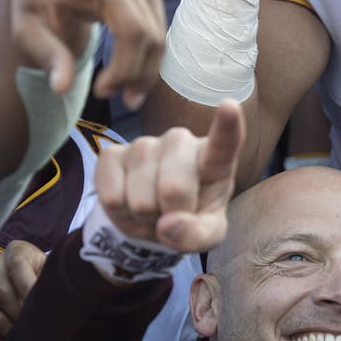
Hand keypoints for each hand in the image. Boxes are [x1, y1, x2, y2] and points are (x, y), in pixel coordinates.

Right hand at [0, 241, 46, 340]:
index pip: (17, 265)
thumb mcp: (55, 277)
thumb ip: (54, 284)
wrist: (35, 294)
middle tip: (36, 327)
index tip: (43, 307)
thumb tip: (51, 303)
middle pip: (1, 293)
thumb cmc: (49, 285)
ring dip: (10, 331)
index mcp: (16, 251)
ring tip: (25, 336)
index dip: (28, 288)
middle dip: (21, 315)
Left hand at [3, 0, 164, 108]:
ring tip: (119, 94)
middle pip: (138, 32)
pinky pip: (158, 38)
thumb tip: (61, 89)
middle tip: (102, 94)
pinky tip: (129, 82)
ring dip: (141, 74)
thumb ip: (48, 55)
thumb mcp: (28, 29)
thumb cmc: (40, 3)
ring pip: (155, 39)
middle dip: (126, 71)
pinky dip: (147, 65)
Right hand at [93, 100, 244, 251]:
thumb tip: (167, 226)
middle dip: (171, 215)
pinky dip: (120, 215)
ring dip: (145, 218)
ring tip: (153, 212)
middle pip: (173, 189)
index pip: (223, 143)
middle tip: (172, 216)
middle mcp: (180, 143)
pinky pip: (112, 197)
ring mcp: (144, 144)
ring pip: (140, 198)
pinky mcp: (111, 154)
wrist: (154, 218)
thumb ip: (197, 236)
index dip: (226, 126)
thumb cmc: (191, 218)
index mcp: (214, 161)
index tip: (229, 105)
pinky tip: (130, 204)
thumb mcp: (207, 235)